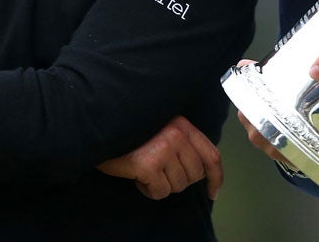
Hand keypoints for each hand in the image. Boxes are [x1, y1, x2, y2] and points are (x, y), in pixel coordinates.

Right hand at [97, 115, 222, 200]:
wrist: (102, 129)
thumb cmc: (132, 133)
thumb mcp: (163, 130)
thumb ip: (183, 143)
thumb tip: (201, 170)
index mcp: (184, 125)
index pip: (211, 155)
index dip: (216, 177)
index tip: (212, 192)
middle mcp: (178, 135)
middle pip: (194, 175)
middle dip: (178, 180)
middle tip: (160, 171)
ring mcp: (164, 149)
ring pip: (178, 186)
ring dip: (161, 184)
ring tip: (146, 169)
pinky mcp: (150, 165)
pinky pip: (160, 192)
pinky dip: (149, 190)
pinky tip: (138, 176)